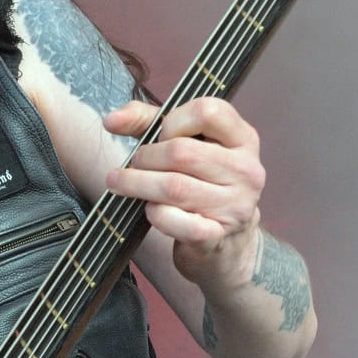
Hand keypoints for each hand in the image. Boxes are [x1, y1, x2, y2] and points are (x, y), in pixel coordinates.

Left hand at [102, 95, 266, 291]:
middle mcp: (246, 170)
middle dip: (146, 157)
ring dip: (138, 184)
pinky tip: (149, 210)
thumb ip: (149, 123)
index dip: (173, 120)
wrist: (226, 245)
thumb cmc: (201, 184)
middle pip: (181, 152)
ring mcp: (235, 205)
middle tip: (133, 165)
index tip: (159, 135)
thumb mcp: (186, 145)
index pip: (208, 112)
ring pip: (173, 187)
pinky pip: (174, 220)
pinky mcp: (216, 236)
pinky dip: (154, 214)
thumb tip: (111, 120)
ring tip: (122, 183)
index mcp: (243, 139)